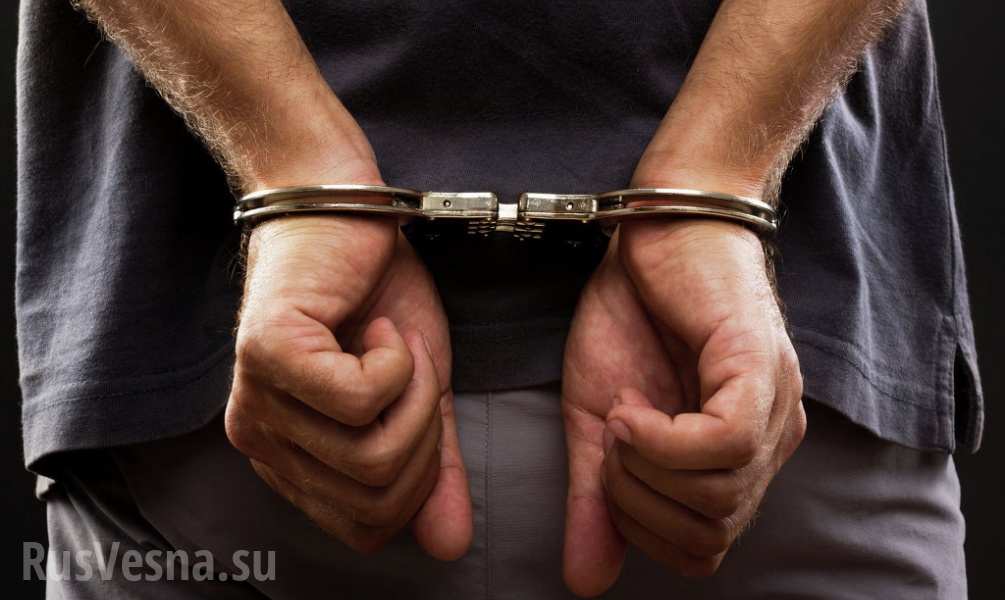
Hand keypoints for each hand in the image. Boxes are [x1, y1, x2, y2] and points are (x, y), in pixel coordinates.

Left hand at [225, 212, 471, 559]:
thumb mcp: (422, 395)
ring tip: (392, 344)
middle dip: (423, 434)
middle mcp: (261, 442)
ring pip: (369, 454)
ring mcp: (256, 400)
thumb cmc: (377, 297)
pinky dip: (395, 362)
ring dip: (412, 392)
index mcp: (291, 460)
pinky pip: (358, 399)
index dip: (419, 480)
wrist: (345, 210)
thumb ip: (434, 469)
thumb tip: (452, 545)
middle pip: (374, 497)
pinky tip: (374, 326)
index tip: (421, 408)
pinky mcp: (267, 355)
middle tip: (412, 371)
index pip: (366, 527)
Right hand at [562, 219, 805, 594]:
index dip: (644, 529)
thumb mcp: (596, 422)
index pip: (705, 547)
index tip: (608, 470)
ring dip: (646, 467)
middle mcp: (768, 437)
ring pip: (720, 494)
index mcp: (736, 455)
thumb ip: (595, 501)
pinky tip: (635, 406)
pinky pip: (723, 444)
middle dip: (639, 504)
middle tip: (612, 444)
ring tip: (624, 413)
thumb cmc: (629, 316)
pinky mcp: (759, 366)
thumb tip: (584, 583)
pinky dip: (663, 440)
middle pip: (714, 531)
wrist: (647, 232)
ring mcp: (772, 402)